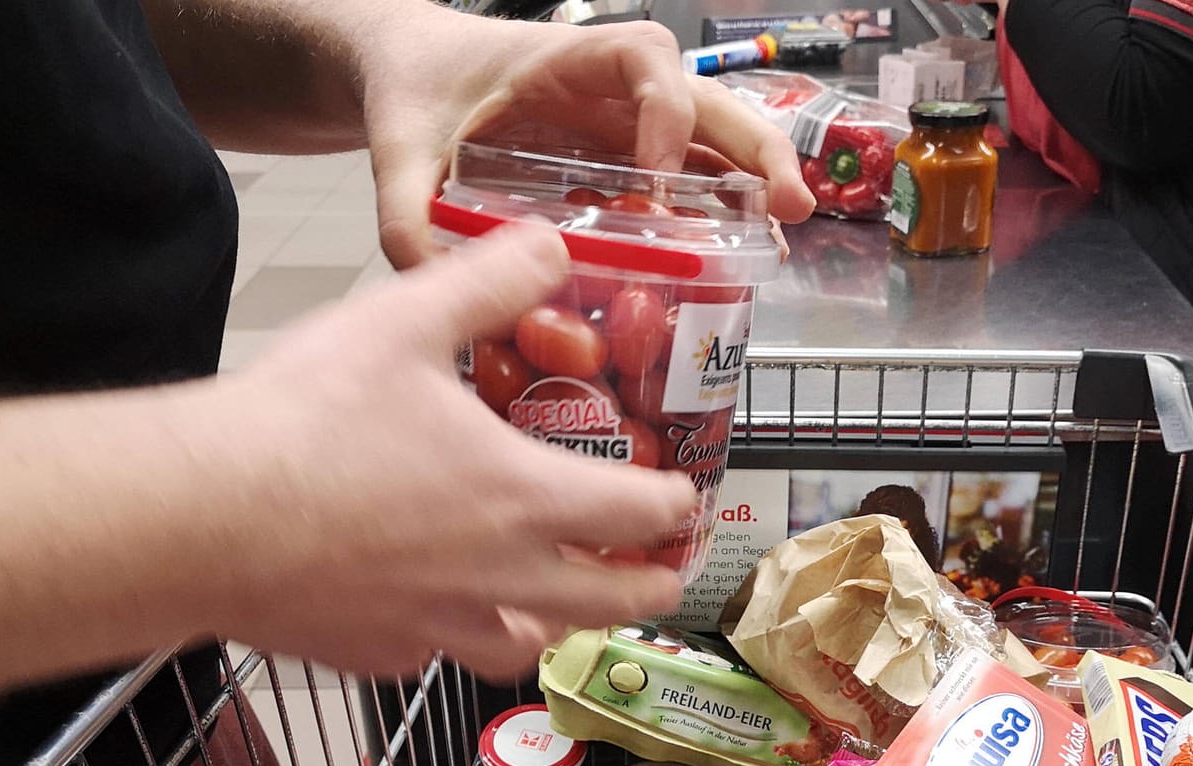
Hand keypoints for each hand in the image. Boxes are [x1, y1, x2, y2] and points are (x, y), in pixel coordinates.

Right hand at [212, 225, 694, 679]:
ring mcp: (438, 627)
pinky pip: (440, 655)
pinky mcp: (377, 653)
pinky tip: (435, 609)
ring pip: (528, 644)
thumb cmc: (305, 422)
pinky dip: (456, 635)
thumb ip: (490, 280)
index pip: (640, 514)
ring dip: (558, 623)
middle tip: (660, 573)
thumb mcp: (405, 322)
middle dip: (648, 587)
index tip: (684, 499)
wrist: (199, 519)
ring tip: (555, 602)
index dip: (676, 508)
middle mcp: (498, 577)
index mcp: (522, 496)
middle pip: (608, 603)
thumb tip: (554, 245)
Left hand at [355, 7, 814, 267]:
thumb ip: (404, 211)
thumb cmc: (416, 88)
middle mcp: (612, 86)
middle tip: (792, 205)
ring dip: (755, 181)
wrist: (413, 72)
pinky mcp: (627, 153)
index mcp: (566, 60)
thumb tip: (431, 278)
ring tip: (788, 236)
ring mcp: (627, 120)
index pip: (645, 62)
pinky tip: (746, 249)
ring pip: (712, 137)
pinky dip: (721, 205)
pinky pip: (689, 171)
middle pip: (708, 100)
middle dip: (756, 150)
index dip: (667, 113)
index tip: (658, 181)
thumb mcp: (400, 146)